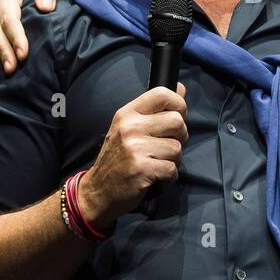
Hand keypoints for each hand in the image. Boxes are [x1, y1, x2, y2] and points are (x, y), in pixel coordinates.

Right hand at [76, 83, 188, 231]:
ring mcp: (135, 148)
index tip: (179, 116)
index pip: (162, 94)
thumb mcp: (128, 128)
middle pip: (177, 121)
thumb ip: (155, 110)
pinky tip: (157, 176)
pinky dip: (170, 176)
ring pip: (177, 148)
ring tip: (158, 162)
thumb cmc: (117, 158)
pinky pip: (172, 169)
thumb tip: (180, 88)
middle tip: (168, 146)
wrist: (98, 191)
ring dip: (174, 159)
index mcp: (127, 114)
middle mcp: (130, 127)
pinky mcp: (141, 169)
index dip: (179, 104)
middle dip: (180, 136)